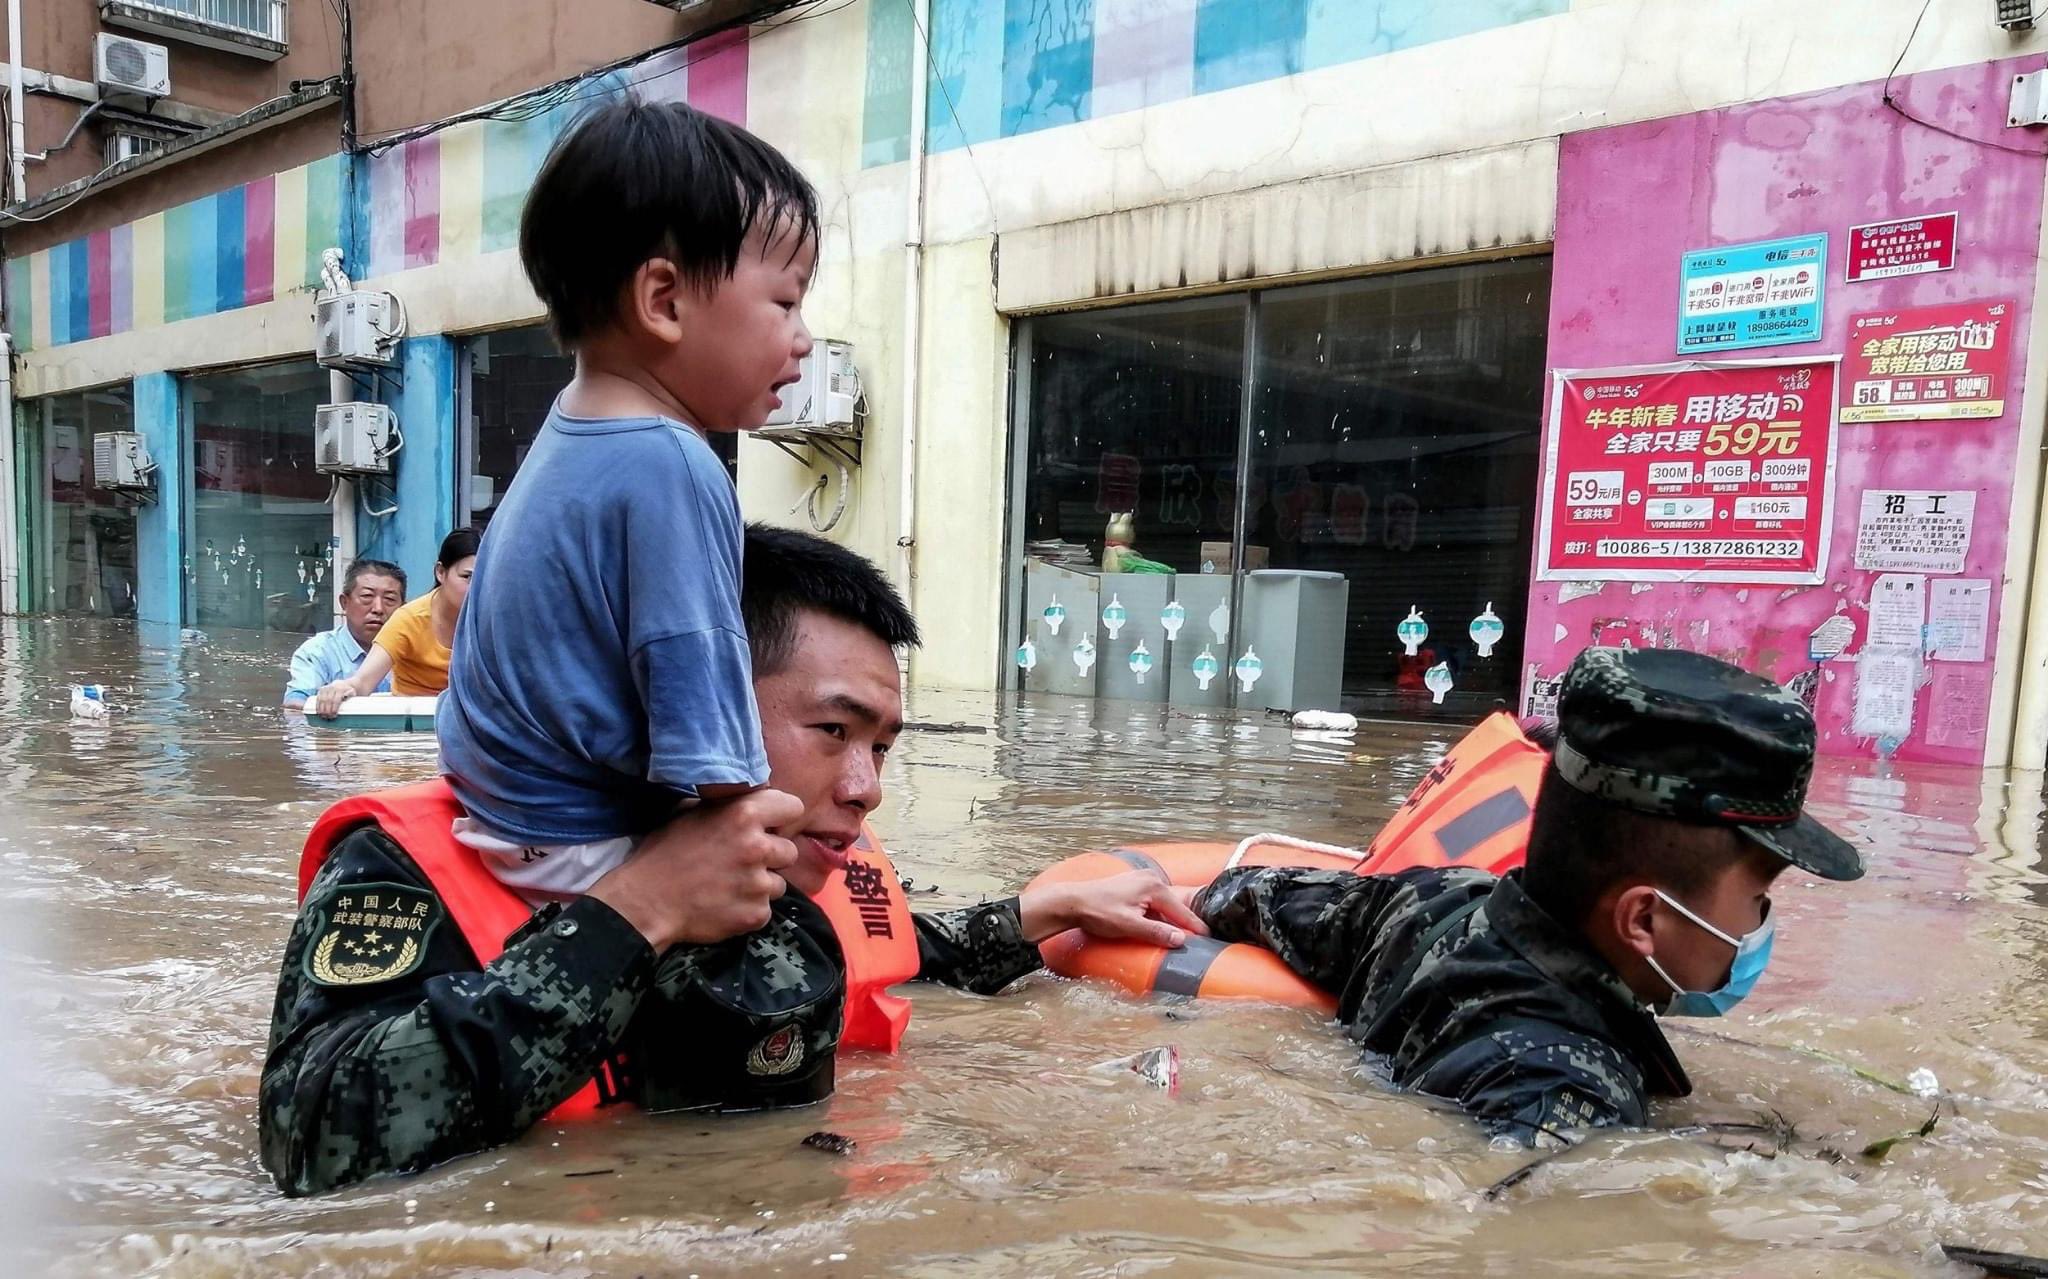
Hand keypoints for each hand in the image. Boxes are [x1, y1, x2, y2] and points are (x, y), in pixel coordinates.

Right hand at [311, 680, 356, 718]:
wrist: (346, 684)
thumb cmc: (350, 692)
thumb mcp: (353, 693)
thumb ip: (350, 697)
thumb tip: (345, 699)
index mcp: (340, 689)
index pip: (336, 699)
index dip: (334, 708)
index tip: (334, 715)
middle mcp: (332, 687)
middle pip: (328, 700)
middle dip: (327, 710)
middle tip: (329, 717)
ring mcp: (326, 688)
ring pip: (321, 699)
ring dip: (321, 709)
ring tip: (324, 716)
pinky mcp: (321, 689)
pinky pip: (318, 698)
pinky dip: (317, 706)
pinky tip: (318, 712)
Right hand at [586, 788, 802, 950]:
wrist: (645, 902)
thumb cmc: (664, 853)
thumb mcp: (690, 812)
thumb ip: (725, 805)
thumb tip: (750, 798)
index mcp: (744, 814)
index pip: (793, 807)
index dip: (780, 817)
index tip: (769, 827)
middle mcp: (757, 846)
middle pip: (789, 850)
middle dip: (770, 856)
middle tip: (742, 863)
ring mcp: (758, 884)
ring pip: (778, 883)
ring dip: (760, 885)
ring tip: (729, 887)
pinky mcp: (756, 914)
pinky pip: (764, 909)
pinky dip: (749, 910)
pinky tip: (724, 906)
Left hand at [1019, 870, 1211, 948]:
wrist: (1073, 901)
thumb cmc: (1099, 913)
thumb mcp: (1129, 926)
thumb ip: (1155, 933)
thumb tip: (1180, 939)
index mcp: (1154, 887)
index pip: (1181, 912)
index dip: (1195, 927)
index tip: (1210, 938)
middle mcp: (1151, 879)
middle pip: (1174, 906)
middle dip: (1186, 922)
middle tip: (1201, 938)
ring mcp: (1142, 880)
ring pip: (1164, 904)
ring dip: (1171, 919)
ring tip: (1183, 934)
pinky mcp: (1133, 885)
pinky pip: (1154, 901)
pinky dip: (1159, 914)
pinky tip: (1160, 925)